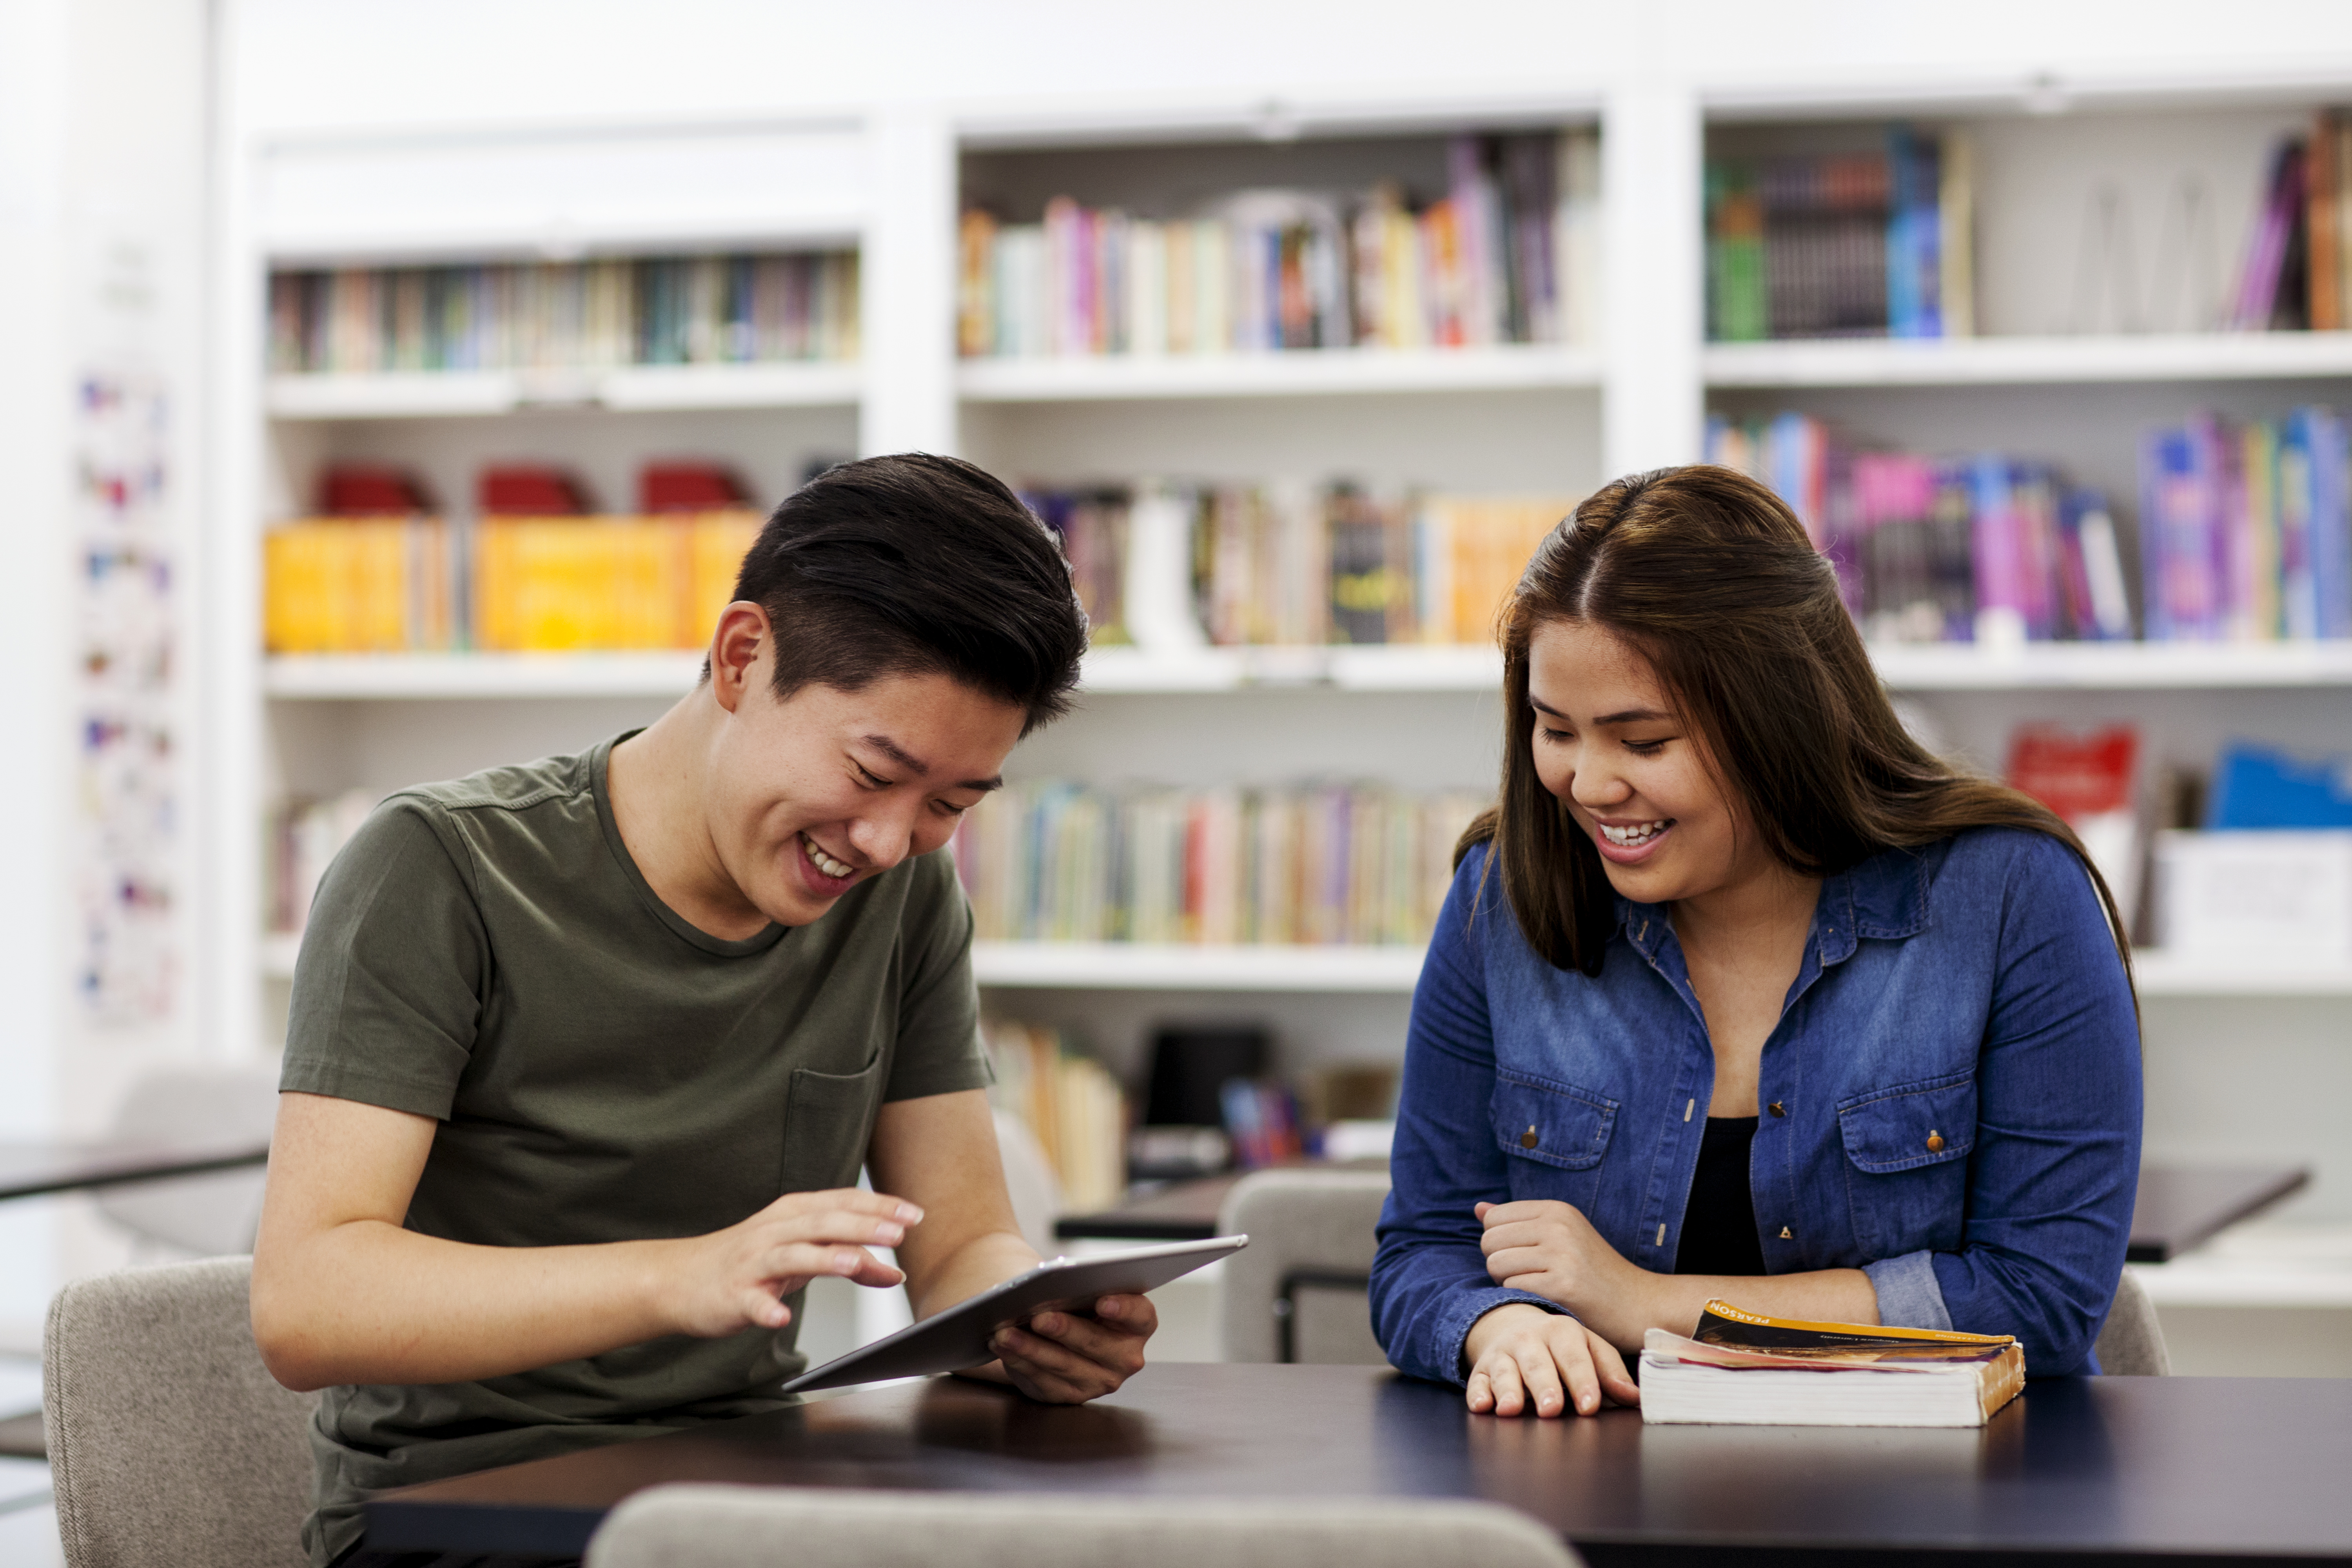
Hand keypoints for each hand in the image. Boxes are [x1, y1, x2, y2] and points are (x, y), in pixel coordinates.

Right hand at [663, 1188, 922, 1337]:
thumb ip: (848, 1258)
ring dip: (824, 1259)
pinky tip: (779, 1316)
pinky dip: (766, 1308)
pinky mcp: (733, 1294)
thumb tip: (894, 1271)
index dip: (878, 1207)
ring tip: (854, 1265)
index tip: (914, 1214)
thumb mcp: (803, 1256)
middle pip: (822, 1223)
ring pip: (792, 1255)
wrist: (680, 1279)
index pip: (842, 1203)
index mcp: (793, 1215)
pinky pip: (751, 1302)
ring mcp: (753, 1263)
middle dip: (862, 1226)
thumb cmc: (751, 1262)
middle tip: (898, 1232)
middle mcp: (774, 1232)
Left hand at [984, 1293, 1156, 1402]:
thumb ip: (1082, 1288)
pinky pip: (1042, 1380)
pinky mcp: (1070, 1395)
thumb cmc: (1077, 1302)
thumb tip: (1054, 1285)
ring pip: (1064, 1364)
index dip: (1123, 1308)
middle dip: (1065, 1329)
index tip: (1102, 1300)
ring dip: (1031, 1348)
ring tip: (1006, 1332)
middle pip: (1096, 1343)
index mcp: (1137, 1325)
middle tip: (1039, 1317)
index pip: (1140, 1316)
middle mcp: (1125, 1358)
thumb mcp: (1086, 1292)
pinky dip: (1019, 1361)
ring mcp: (1099, 1380)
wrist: (1058, 1330)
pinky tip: (1002, 1346)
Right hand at [1462, 1302, 1638, 1416]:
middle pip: (1537, 1363)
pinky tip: (1482, 1406)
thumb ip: (1610, 1372)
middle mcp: (1529, 1339)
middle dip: (1544, 1385)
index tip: (1590, 1405)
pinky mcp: (1482, 1369)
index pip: (1574, 1356)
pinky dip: (1477, 1393)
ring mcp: (1503, 1353)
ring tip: (1511, 1409)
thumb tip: (1635, 1398)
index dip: (1582, 1381)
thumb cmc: (1561, 1346)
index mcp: (1562, 1332)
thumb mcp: (1589, 1348)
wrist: (1514, 1325)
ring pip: (1504, 1371)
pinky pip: (1477, 1381)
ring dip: (1508, 1390)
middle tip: (1552, 1408)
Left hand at [1477, 1198, 1650, 1348]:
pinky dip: (1522, 1298)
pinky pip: (1512, 1287)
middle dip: (1499, 1262)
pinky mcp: (1563, 1286)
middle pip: (1489, 1241)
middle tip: (1529, 1275)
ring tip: (1538, 1286)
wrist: (1640, 1304)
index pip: (1493, 1218)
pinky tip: (1546, 1299)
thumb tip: (1479, 1208)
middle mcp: (1558, 1226)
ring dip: (1508, 1282)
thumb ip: (1519, 1221)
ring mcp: (1561, 1255)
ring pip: (1495, 1265)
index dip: (1500, 1241)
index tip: (1524, 1255)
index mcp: (1557, 1210)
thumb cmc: (1595, 1272)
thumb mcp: (1562, 1235)